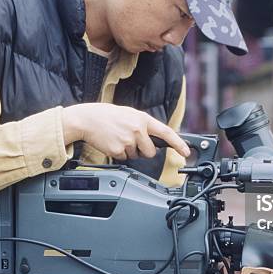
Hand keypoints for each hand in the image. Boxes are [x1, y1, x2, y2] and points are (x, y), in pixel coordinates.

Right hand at [62, 103, 189, 160]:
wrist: (87, 119)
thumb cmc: (108, 116)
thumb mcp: (129, 114)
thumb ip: (143, 125)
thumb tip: (155, 138)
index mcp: (142, 119)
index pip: (166, 132)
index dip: (178, 143)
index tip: (186, 152)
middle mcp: (137, 129)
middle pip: (151, 152)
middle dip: (143, 151)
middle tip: (131, 141)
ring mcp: (128, 140)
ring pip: (136, 156)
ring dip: (129, 151)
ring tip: (118, 138)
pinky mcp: (118, 150)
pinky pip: (124, 159)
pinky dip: (119, 154)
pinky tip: (112, 143)